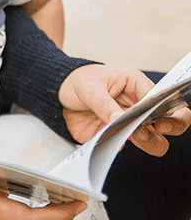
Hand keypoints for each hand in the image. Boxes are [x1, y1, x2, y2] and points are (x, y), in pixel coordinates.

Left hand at [59, 64, 190, 154]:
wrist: (57, 94)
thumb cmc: (77, 81)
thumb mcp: (89, 87)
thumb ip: (104, 104)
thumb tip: (119, 120)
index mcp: (136, 85)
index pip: (163, 98)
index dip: (168, 110)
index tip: (159, 121)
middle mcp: (138, 106)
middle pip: (171, 121)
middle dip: (168, 128)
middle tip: (152, 129)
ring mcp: (130, 123)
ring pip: (154, 140)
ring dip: (146, 141)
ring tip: (129, 135)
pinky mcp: (117, 136)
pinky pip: (126, 146)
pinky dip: (121, 147)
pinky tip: (112, 142)